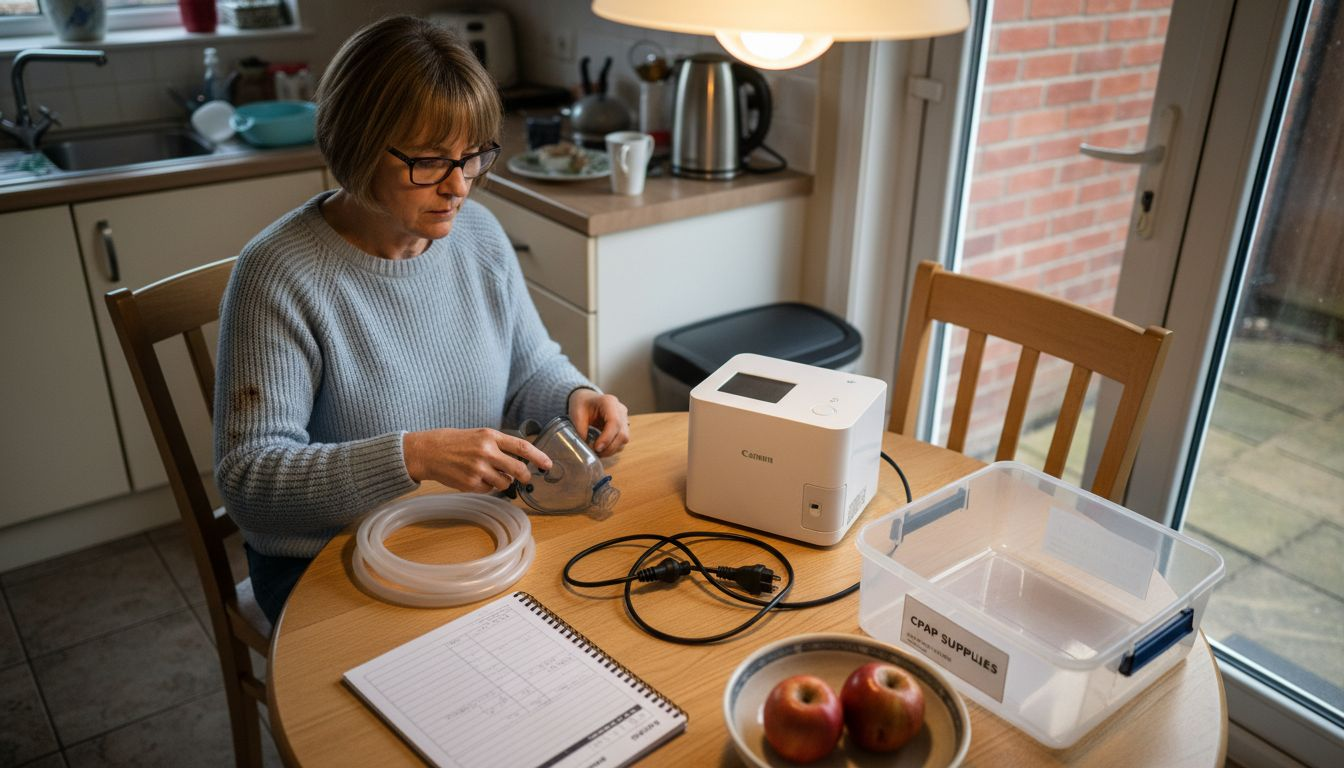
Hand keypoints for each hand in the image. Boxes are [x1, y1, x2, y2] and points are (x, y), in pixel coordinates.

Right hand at [402, 428, 551, 492]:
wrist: (427, 452)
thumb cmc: (453, 441)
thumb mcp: (478, 435)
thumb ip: (499, 445)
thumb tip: (519, 459)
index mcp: (490, 436)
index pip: (522, 446)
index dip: (539, 456)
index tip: (548, 464)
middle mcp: (487, 452)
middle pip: (518, 469)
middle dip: (525, 476)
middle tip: (526, 478)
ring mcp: (479, 469)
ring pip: (505, 483)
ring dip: (504, 482)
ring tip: (491, 474)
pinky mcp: (471, 483)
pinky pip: (489, 489)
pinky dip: (487, 486)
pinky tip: (476, 478)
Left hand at [568, 388, 629, 456]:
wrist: (587, 399)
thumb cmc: (582, 404)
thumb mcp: (576, 414)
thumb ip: (581, 430)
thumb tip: (587, 447)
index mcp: (609, 402)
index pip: (615, 422)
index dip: (607, 438)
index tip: (597, 448)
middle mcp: (620, 410)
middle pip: (622, 433)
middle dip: (609, 447)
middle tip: (595, 452)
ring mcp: (624, 418)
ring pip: (624, 439)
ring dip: (611, 449)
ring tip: (597, 452)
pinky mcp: (623, 427)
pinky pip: (622, 441)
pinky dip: (613, 448)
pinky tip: (602, 449)